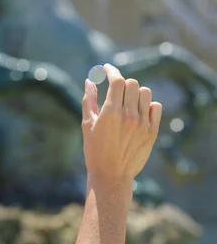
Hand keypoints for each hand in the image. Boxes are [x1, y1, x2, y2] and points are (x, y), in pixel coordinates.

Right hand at [82, 64, 161, 182]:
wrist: (111, 175)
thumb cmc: (94, 150)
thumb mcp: (87, 125)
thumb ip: (89, 101)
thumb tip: (89, 81)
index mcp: (110, 113)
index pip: (117, 81)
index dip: (112, 71)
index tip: (107, 68)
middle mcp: (128, 116)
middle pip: (132, 83)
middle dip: (122, 83)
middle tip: (115, 90)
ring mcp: (143, 123)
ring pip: (145, 93)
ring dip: (135, 93)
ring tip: (127, 102)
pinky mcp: (152, 131)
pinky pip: (155, 107)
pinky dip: (147, 105)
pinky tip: (138, 112)